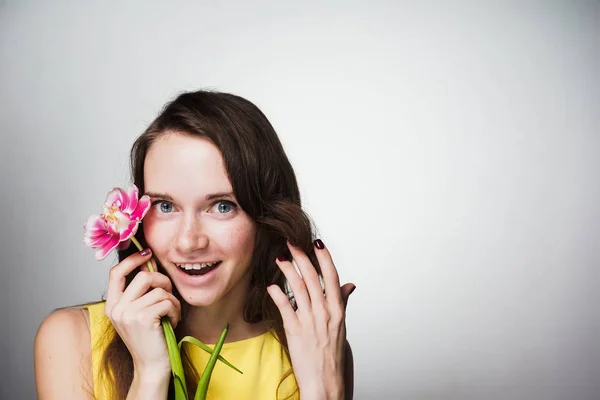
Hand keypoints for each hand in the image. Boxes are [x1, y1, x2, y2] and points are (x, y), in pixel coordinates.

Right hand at [104, 248, 180, 377]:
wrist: (152, 366)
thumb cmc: (151, 337)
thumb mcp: (139, 313)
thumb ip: (139, 292)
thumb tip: (148, 263)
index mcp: (112, 305)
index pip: (116, 272)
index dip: (132, 259)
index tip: (148, 253)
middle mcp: (116, 308)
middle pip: (143, 277)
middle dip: (163, 281)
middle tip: (170, 295)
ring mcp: (128, 314)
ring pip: (159, 289)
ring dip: (172, 300)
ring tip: (172, 313)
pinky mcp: (143, 318)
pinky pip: (166, 301)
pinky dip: (175, 310)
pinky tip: (173, 321)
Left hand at [267, 240, 354, 399]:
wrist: (325, 383)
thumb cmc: (332, 355)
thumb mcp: (341, 326)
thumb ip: (341, 302)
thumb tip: (348, 285)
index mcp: (337, 310)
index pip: (331, 277)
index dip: (324, 258)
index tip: (316, 243)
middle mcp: (324, 313)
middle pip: (313, 278)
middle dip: (302, 257)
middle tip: (291, 243)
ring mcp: (310, 322)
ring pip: (299, 289)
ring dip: (288, 271)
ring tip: (280, 258)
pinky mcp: (295, 332)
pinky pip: (285, 308)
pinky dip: (278, 295)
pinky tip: (271, 286)